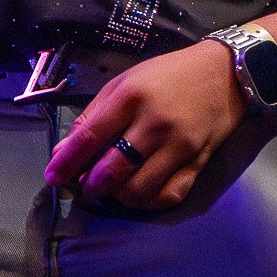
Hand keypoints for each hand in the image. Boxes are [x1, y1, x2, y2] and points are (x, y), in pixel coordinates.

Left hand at [43, 40, 248, 211]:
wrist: (223, 73)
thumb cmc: (168, 75)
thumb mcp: (126, 81)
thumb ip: (95, 115)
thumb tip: (65, 151)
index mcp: (131, 97)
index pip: (89, 138)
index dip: (67, 163)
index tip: (53, 177)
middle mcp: (154, 123)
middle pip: (111, 170)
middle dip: (89, 186)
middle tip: (83, 186)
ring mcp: (178, 146)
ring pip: (137, 190)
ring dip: (117, 197)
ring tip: (111, 189)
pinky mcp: (197, 162)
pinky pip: (167, 196)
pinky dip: (148, 202)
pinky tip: (138, 192)